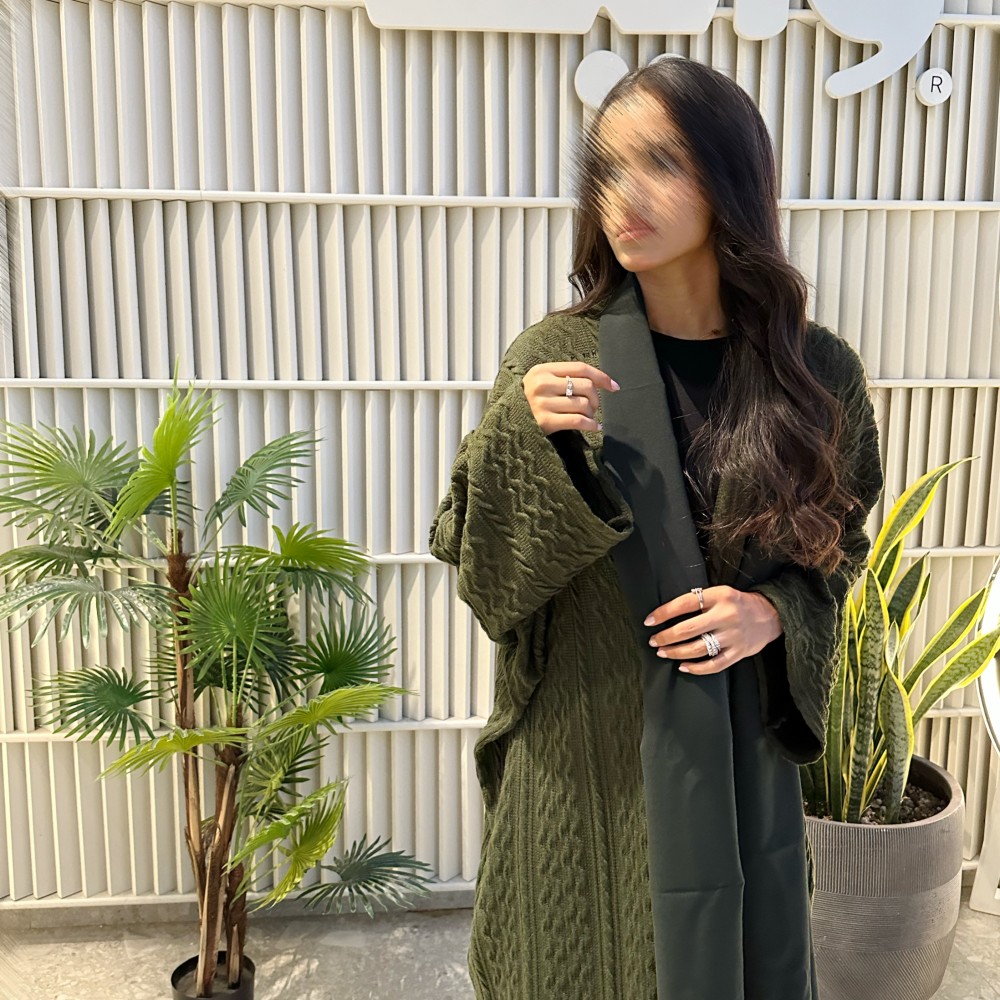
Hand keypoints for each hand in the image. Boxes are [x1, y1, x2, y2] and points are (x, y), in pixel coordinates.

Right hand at [522, 362, 619, 435]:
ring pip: (584, 404)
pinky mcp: (545, 421)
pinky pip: (578, 421)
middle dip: (596, 399)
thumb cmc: (531, 403)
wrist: (508, 423)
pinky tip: (594, 427)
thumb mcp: (542, 383)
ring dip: (591, 414)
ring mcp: (542, 403)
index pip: (580, 368)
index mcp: (542, 370)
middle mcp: (542, 384)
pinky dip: (591, 425)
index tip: (613, 387)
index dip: (601, 377)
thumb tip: (601, 382)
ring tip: (587, 418)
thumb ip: (565, 378)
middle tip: (593, 408)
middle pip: (586, 386)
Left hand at [644, 585, 782, 674]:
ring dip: (676, 652)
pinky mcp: (739, 652)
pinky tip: (682, 666)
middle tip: (653, 641)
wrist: (771, 615)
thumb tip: (665, 614)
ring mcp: (733, 636)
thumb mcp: (720, 593)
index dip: (664, 613)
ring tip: (662, 653)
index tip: (649, 621)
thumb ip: (699, 601)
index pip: (685, 603)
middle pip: (688, 629)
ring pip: (698, 648)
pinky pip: (714, 664)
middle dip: (666, 637)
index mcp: (719, 596)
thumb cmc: (736, 603)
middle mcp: (726, 615)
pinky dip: (696, 668)